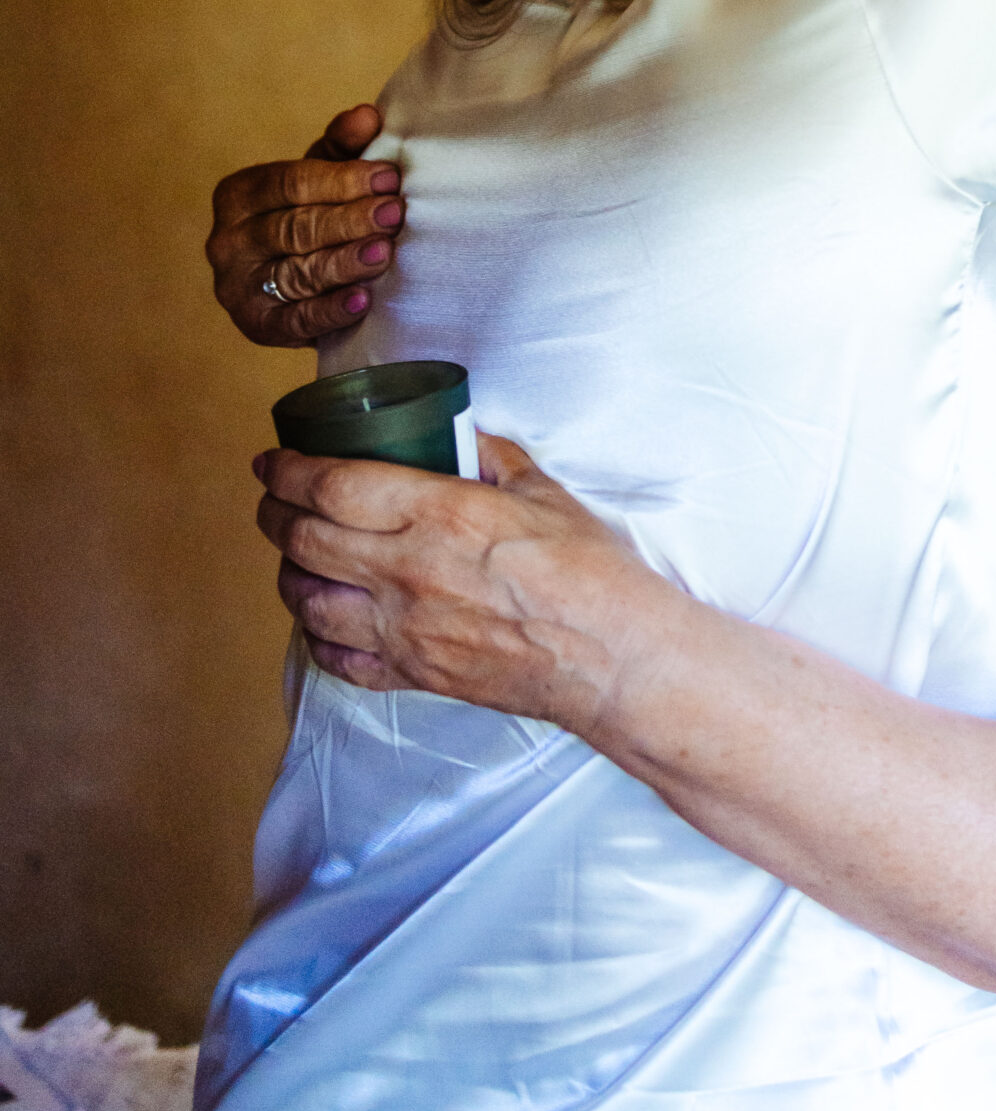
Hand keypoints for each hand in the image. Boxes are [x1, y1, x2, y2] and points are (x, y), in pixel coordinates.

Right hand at [207, 104, 405, 347]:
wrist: (298, 285)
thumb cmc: (311, 215)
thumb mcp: (321, 178)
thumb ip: (342, 147)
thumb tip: (367, 116)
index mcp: (238, 194)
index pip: (290, 183)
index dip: (341, 180)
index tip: (387, 178)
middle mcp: (227, 241)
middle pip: (294, 228)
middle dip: (349, 220)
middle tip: (394, 213)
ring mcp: (237, 287)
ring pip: (297, 273)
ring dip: (344, 263)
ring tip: (385, 252)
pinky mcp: (256, 327)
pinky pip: (295, 321)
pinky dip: (330, 311)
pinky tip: (363, 300)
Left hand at [257, 435, 659, 732]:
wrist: (609, 657)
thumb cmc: (587, 572)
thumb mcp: (542, 491)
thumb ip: (492, 458)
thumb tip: (462, 436)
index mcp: (438, 513)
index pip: (333, 486)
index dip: (288, 471)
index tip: (272, 461)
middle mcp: (407, 572)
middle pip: (306, 539)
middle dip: (274, 514)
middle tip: (271, 499)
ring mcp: (403, 629)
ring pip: (308, 601)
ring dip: (287, 574)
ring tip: (291, 556)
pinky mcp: (412, 674)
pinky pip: (338, 659)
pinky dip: (316, 636)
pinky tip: (322, 620)